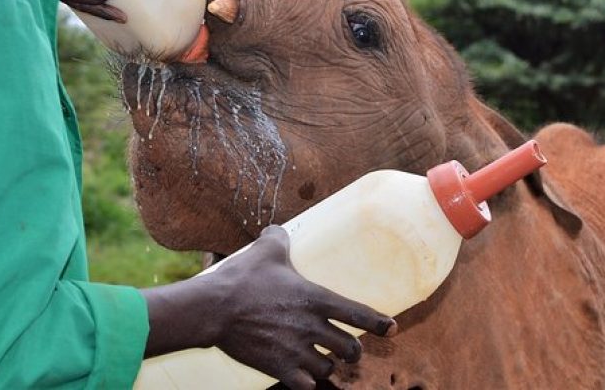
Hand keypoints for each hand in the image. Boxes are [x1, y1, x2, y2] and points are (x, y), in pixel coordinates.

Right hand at [141, 226, 395, 388]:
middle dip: (352, 351)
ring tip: (322, 361)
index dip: (378, 323)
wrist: (214, 308)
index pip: (358, 314)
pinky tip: (303, 377)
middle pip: (350, 349)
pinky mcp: (278, 368)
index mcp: (314, 298)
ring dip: (328, 366)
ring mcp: (296, 350)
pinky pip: (306, 386)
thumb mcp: (265, 250)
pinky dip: (308, 383)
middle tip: (347, 349)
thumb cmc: (242, 277)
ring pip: (328, 369)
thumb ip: (277, 238)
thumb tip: (276, 230)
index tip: (390, 328)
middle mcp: (311, 327)